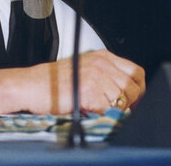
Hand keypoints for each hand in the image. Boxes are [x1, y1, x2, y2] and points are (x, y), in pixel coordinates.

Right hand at [0, 49, 144, 115]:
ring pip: (122, 99)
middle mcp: (102, 63)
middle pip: (133, 86)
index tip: (134, 102)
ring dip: (114, 109)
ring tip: (99, 111)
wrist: (32, 86)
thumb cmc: (56, 82)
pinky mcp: (89, 90)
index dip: (138, 90)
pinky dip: (103, 114)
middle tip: (119, 111)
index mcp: (103, 56)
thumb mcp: (85, 71)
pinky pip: (108, 108)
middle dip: (130, 103)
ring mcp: (97, 76)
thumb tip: (126, 97)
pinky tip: (90, 111)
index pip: (135, 72)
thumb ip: (105, 78)